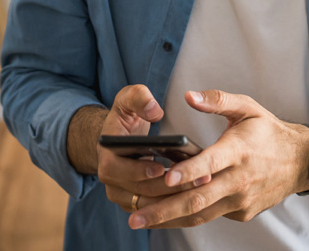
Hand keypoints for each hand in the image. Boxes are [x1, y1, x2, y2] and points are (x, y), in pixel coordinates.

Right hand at [97, 85, 211, 212]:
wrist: (119, 140)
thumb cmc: (125, 118)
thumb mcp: (127, 99)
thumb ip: (139, 98)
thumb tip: (154, 111)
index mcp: (107, 157)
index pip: (120, 170)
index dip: (140, 170)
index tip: (161, 167)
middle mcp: (111, 181)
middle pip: (141, 190)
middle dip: (169, 186)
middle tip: (197, 179)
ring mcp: (122, 195)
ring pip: (151, 204)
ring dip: (176, 199)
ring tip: (202, 186)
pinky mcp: (135, 203)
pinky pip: (156, 209)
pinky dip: (175, 205)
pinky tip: (197, 195)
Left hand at [127, 90, 308, 228]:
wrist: (301, 162)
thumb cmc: (268, 131)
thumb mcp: (248, 107)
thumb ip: (218, 100)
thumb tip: (188, 95)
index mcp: (239, 151)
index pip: (210, 164)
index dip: (188, 172)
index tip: (166, 177)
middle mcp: (239, 180)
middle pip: (198, 199)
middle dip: (163, 210)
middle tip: (134, 215)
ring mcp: (241, 201)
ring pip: (200, 214)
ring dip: (168, 219)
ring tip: (139, 220)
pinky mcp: (241, 213)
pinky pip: (210, 215)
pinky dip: (187, 216)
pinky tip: (164, 215)